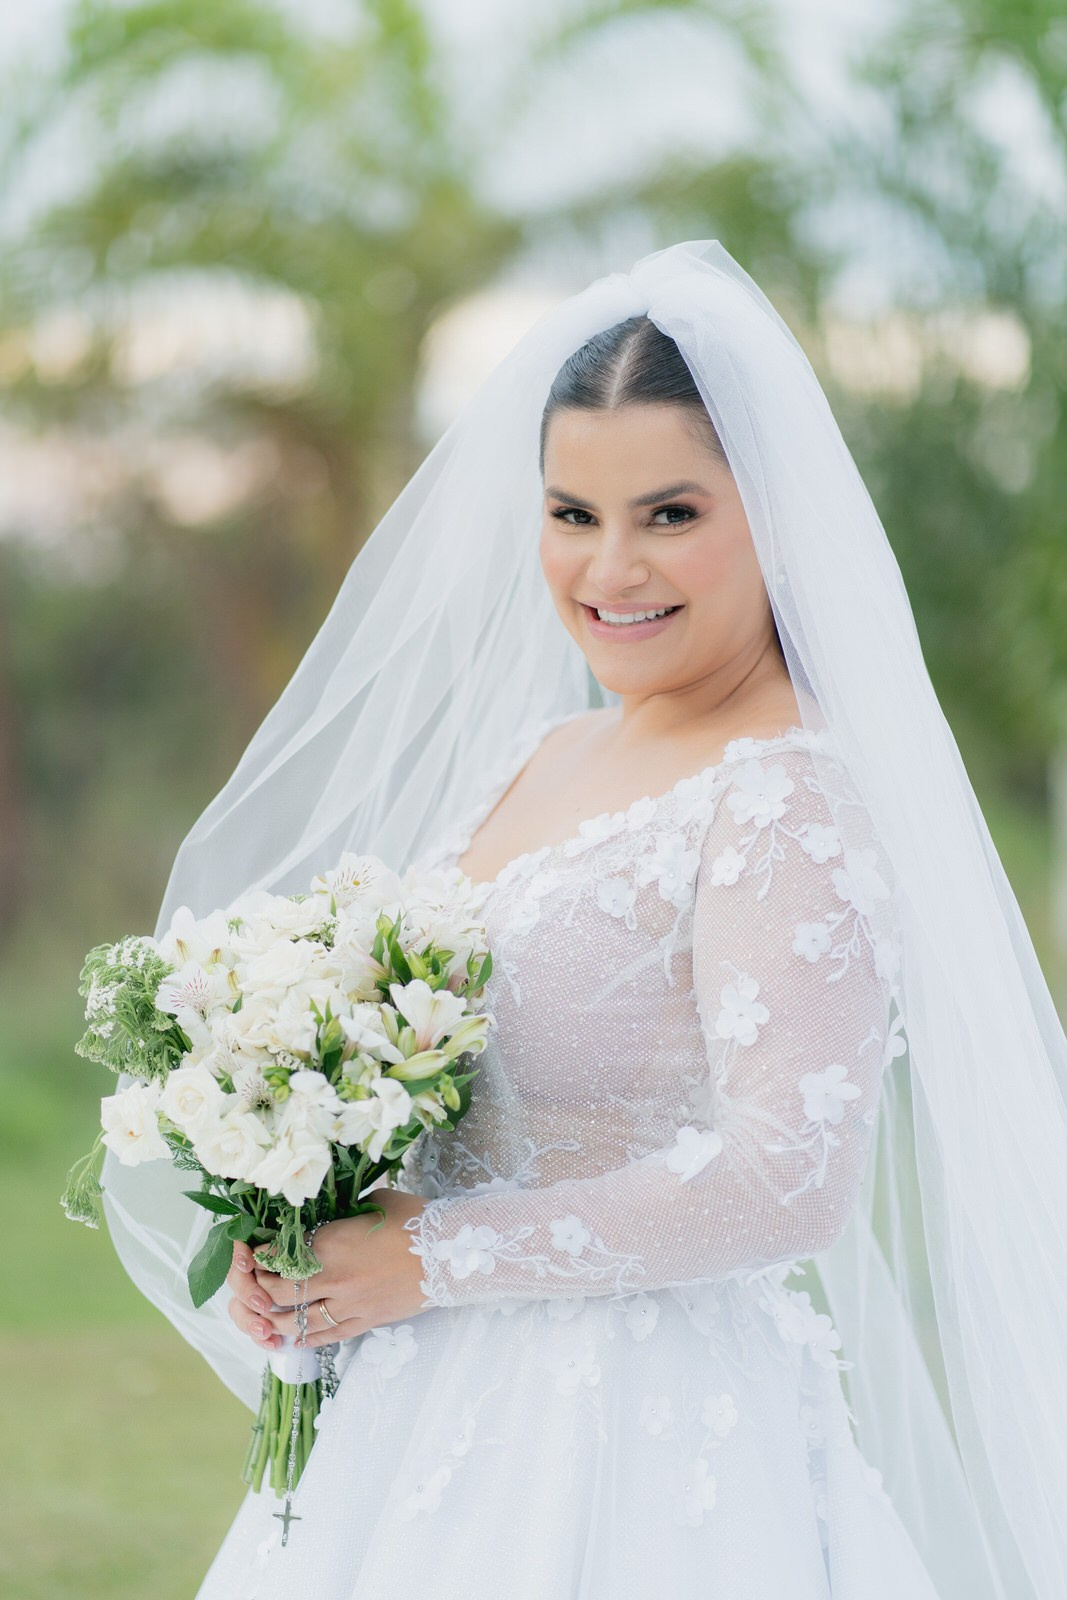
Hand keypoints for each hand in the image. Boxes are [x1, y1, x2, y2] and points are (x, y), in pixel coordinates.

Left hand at [225, 1187, 430, 1349]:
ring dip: (274, 1320)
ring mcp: (349, 1304)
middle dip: (258, 1290)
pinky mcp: (366, 1322)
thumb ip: (344, 1212)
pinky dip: (304, 1337)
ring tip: (264, 1315)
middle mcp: (333, 1277)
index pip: (277, 1256)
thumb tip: (328, 1212)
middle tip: (254, 1283)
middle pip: (278, 1293)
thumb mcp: (374, 1202)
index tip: (253, 1252)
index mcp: (331, 1242)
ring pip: (296, 1322)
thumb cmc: (415, 1218)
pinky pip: (326, 1336)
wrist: (452, 1253)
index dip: (259, 1257)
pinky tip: (293, 1337)